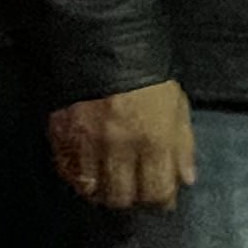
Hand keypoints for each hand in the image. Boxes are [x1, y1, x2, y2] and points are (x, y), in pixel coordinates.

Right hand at [50, 80, 196, 210]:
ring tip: (111, 185)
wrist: (106, 46)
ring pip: (92, 190)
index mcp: (154, 140)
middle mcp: (120, 147)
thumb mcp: (178, 106)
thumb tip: (187, 179)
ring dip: (103, 192)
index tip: (161, 200)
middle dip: (131, 200)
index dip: (160, 201)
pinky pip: (66, 172)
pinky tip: (87, 174)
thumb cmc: (149, 78)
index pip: (157, 191)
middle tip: (135, 193)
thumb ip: (183, 146)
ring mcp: (87, 143)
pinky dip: (77, 179)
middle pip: (121, 198)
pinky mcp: (61, 136)